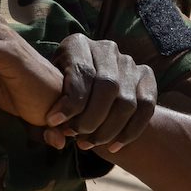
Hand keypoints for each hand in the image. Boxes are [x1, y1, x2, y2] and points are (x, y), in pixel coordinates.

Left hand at [42, 34, 156, 154]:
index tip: (55, 123)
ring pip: (127, 101)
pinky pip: (146, 108)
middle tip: (76, 137)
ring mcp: (129, 62)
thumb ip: (44, 120)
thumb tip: (56, 137)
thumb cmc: (59, 93)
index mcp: (78, 44)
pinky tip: (113, 146)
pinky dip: (130, 132)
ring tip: (90, 144)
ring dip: (108, 130)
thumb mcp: (47, 97)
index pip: (82, 73)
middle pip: (108, 86)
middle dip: (91, 119)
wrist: (86, 88)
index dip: (70, 102)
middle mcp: (107, 48)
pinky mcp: (146, 76)